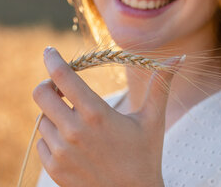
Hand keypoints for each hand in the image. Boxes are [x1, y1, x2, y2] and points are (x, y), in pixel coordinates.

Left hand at [32, 47, 179, 186]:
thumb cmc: (145, 157)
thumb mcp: (152, 121)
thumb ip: (160, 86)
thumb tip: (179, 58)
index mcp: (96, 114)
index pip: (62, 76)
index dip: (52, 59)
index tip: (49, 51)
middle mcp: (73, 131)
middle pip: (40, 93)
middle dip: (48, 85)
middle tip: (61, 88)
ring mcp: (61, 152)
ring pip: (42, 119)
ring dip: (54, 114)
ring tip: (77, 123)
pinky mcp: (54, 169)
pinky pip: (42, 142)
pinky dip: (52, 137)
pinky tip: (73, 143)